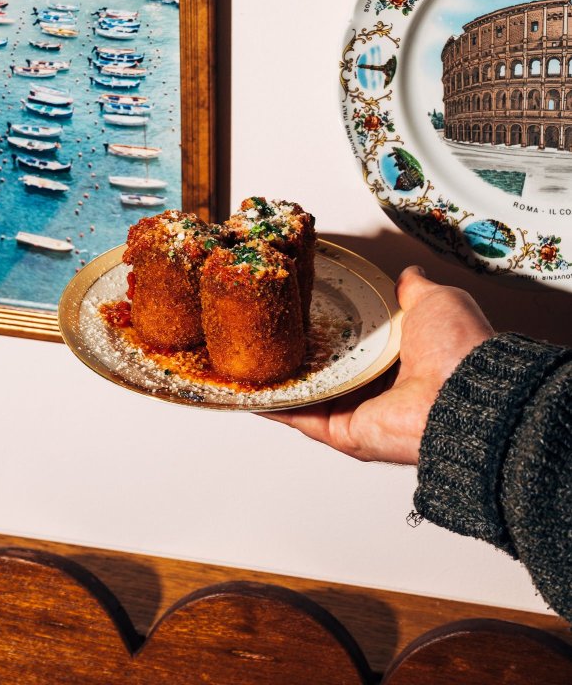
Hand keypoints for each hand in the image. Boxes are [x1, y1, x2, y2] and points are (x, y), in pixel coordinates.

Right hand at [264, 265, 493, 463]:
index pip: (354, 340)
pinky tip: (246, 386)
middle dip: (294, 350)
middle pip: (325, 368)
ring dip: (275, 377)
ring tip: (244, 354)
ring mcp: (357, 411)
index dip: (327, 322)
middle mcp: (377, 388)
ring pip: (305, 392)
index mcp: (399, 357)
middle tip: (264, 326)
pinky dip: (271, 403)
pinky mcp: (340, 431)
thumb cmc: (456, 347)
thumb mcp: (435, 301)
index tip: (299, 305)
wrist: (463, 393)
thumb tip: (408, 275)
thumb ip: (414, 290)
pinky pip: (298, 416)